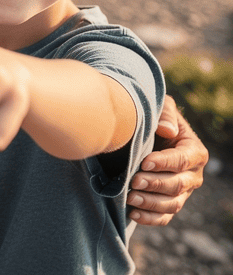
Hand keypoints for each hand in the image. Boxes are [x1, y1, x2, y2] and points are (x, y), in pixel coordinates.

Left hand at [127, 96, 207, 224]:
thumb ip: (166, 115)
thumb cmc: (154, 118)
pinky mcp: (170, 202)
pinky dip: (150, 218)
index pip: (182, 160)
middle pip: (177, 185)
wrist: (145, 133)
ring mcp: (182, 191)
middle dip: (155, 184)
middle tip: (134, 181)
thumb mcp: (161, 108)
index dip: (164, 162)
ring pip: (172, 203)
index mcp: (194, 151)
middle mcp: (193, 175)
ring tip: (131, 197)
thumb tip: (167, 130)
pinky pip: (164, 216)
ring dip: (151, 203)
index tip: (144, 162)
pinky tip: (132, 213)